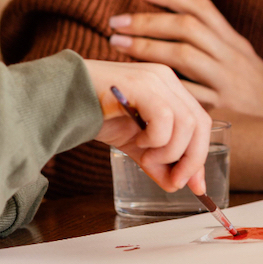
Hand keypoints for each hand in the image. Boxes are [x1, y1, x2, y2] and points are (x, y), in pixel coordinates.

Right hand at [84, 59, 211, 193]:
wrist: (63, 99)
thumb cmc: (98, 115)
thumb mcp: (135, 143)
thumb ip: (157, 160)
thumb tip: (177, 184)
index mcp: (169, 88)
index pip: (199, 121)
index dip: (199, 154)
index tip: (194, 185)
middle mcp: (167, 79)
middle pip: (199, 123)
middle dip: (191, 159)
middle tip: (174, 181)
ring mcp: (155, 79)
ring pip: (186, 123)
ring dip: (170, 151)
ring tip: (146, 157)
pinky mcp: (142, 84)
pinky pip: (165, 118)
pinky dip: (157, 139)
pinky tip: (138, 141)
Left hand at [107, 0, 262, 116]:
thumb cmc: (260, 92)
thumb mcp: (244, 59)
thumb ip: (217, 42)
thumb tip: (179, 21)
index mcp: (235, 42)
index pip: (202, 8)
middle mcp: (232, 57)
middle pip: (186, 28)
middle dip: (147, 22)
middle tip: (116, 22)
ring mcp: (226, 83)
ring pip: (183, 56)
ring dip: (146, 47)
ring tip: (118, 43)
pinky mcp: (221, 110)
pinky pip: (187, 94)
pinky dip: (162, 84)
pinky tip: (140, 81)